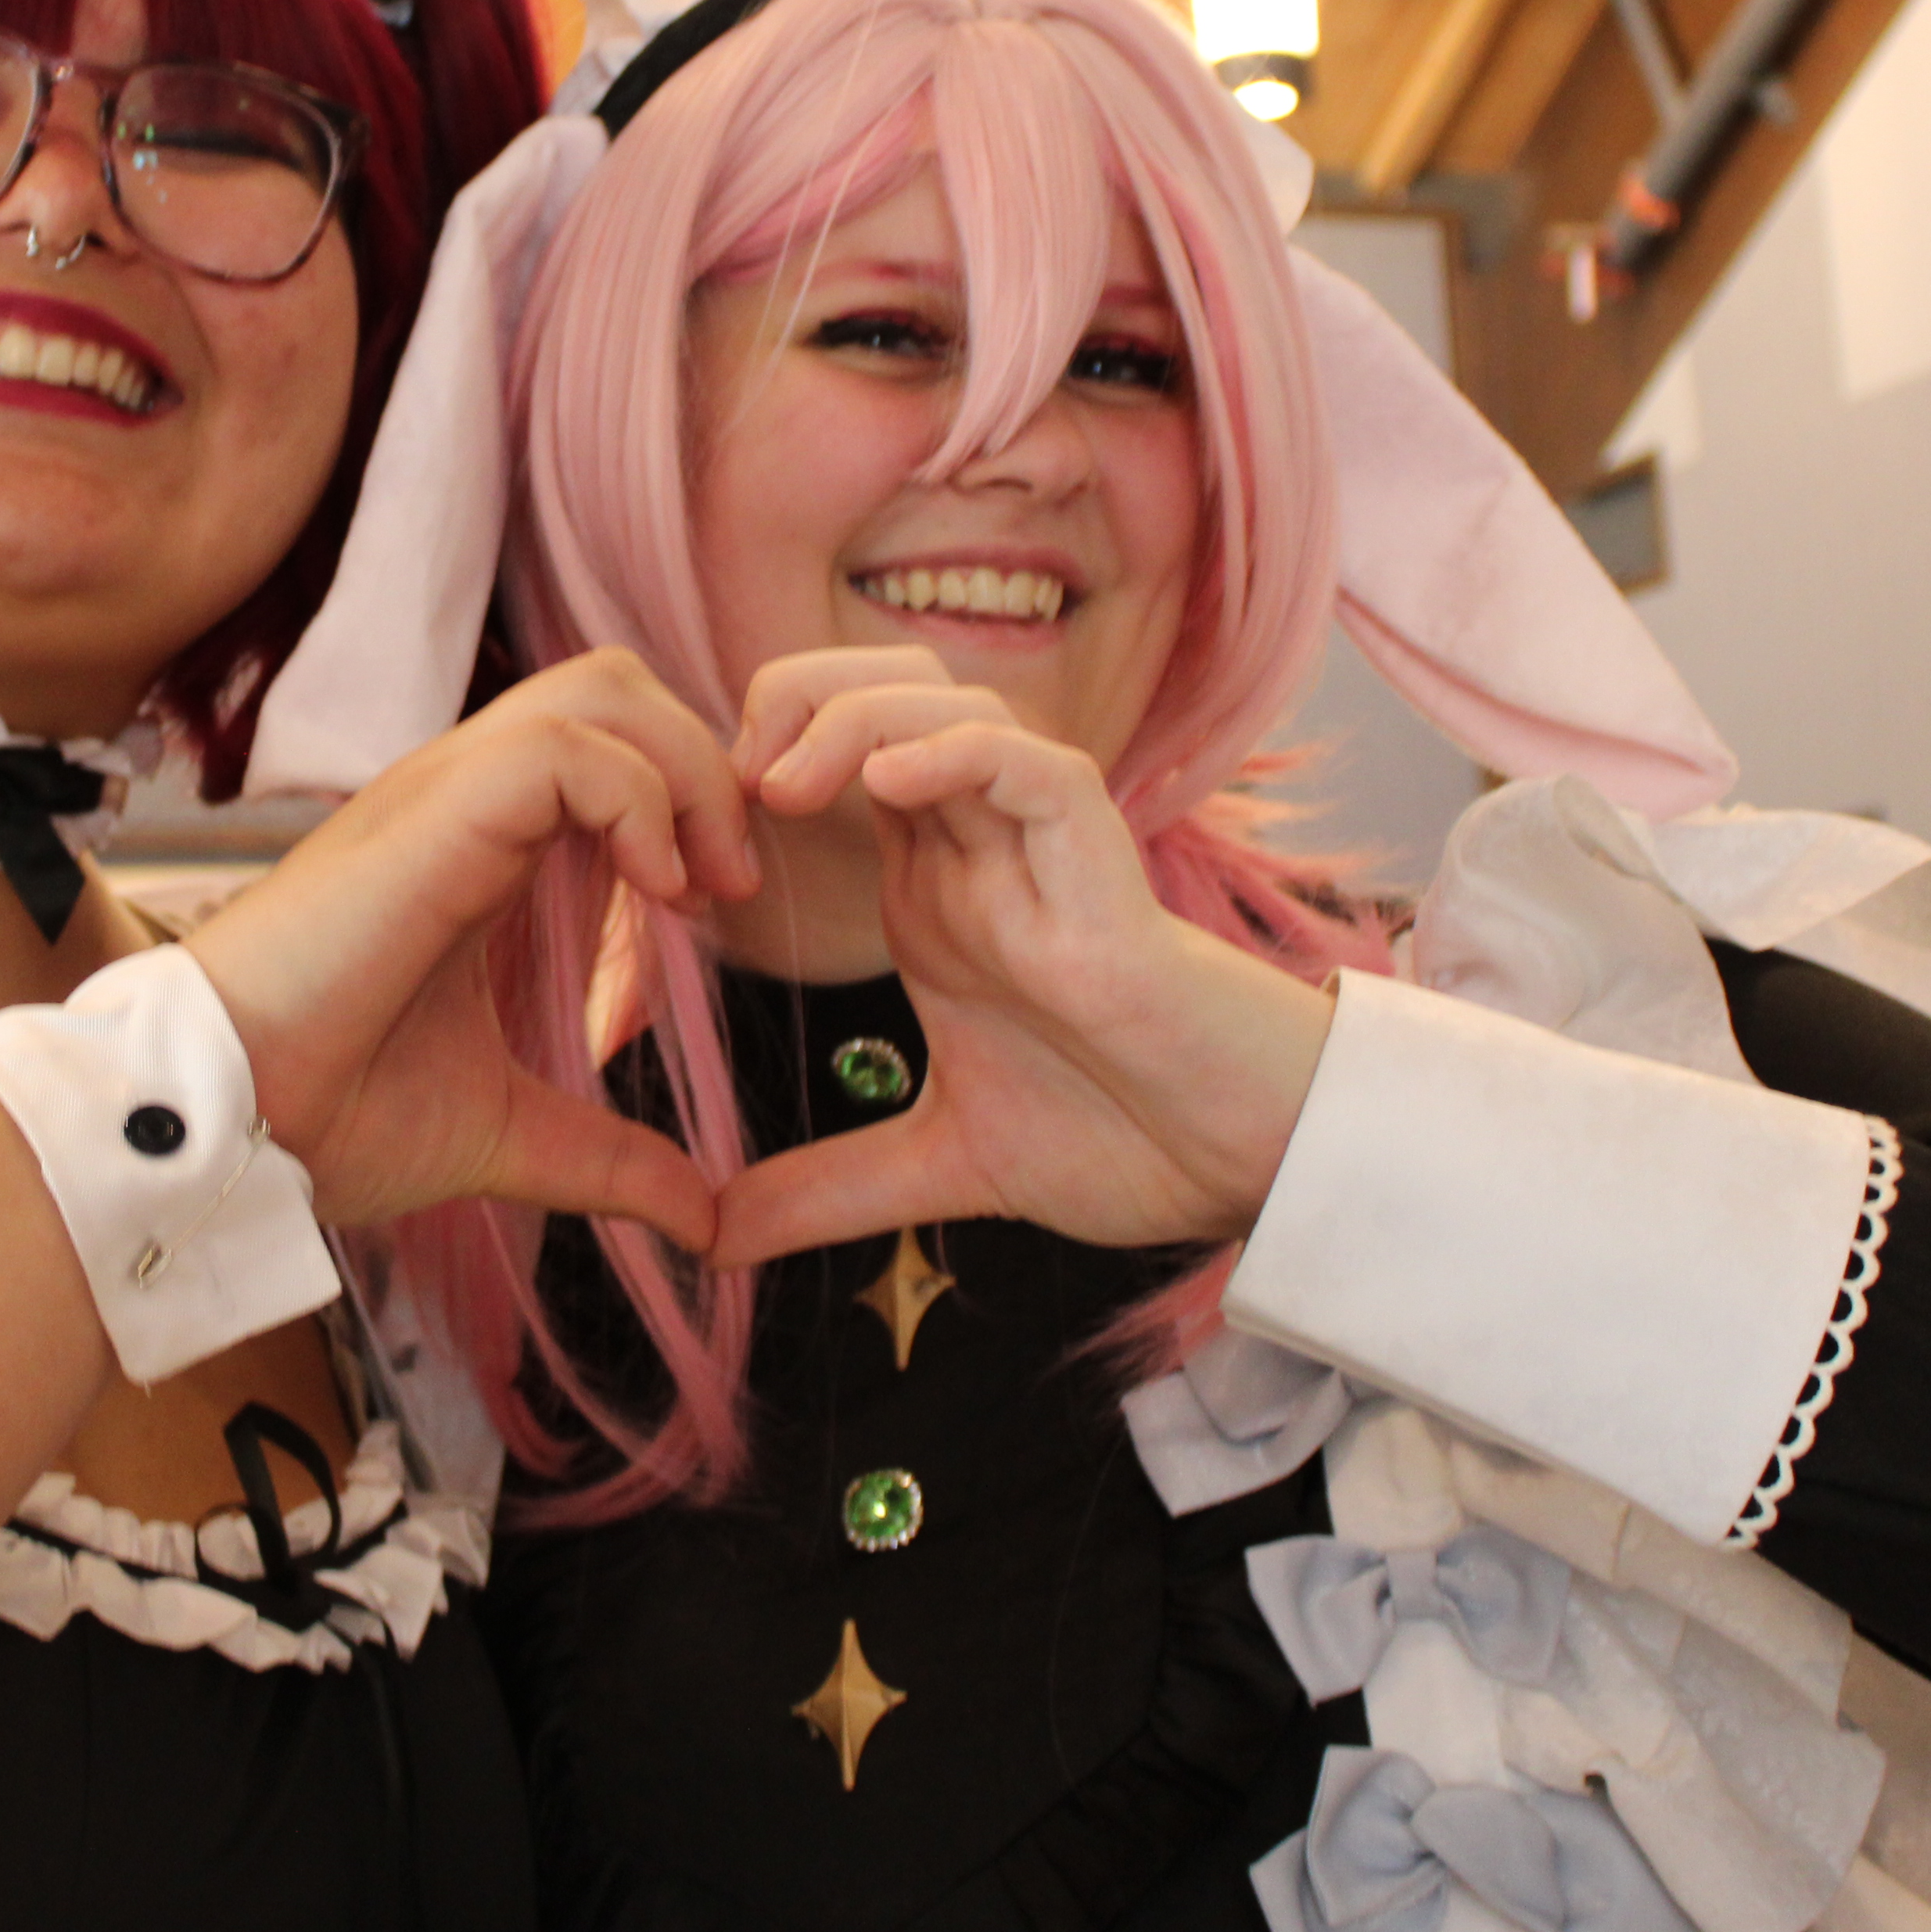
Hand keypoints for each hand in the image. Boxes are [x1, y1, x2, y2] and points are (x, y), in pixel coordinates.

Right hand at [185, 647, 753, 1244]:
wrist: (228, 1126)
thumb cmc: (327, 1116)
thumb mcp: (506, 1134)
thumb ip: (607, 1159)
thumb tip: (704, 1222)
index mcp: (478, 845)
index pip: (606, 746)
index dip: (686, 797)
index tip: (721, 905)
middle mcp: (463, 798)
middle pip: (616, 685)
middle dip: (703, 762)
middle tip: (732, 879)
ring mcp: (444, 793)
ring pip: (603, 689)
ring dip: (685, 770)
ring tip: (704, 882)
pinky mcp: (432, 812)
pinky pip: (570, 748)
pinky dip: (641, 799)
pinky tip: (657, 892)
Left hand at [707, 648, 1337, 1267]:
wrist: (1235, 1163)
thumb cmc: (1120, 1137)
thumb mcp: (938, 1165)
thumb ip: (826, 1190)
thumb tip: (714, 1240)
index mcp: (936, 887)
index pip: (839, 755)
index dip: (760, 755)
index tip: (695, 835)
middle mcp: (981, 847)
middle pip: (883, 692)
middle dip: (795, 697)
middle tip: (732, 780)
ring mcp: (1041, 849)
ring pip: (951, 704)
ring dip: (857, 716)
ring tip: (783, 783)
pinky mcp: (1099, 866)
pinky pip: (1031, 765)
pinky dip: (957, 753)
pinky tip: (887, 785)